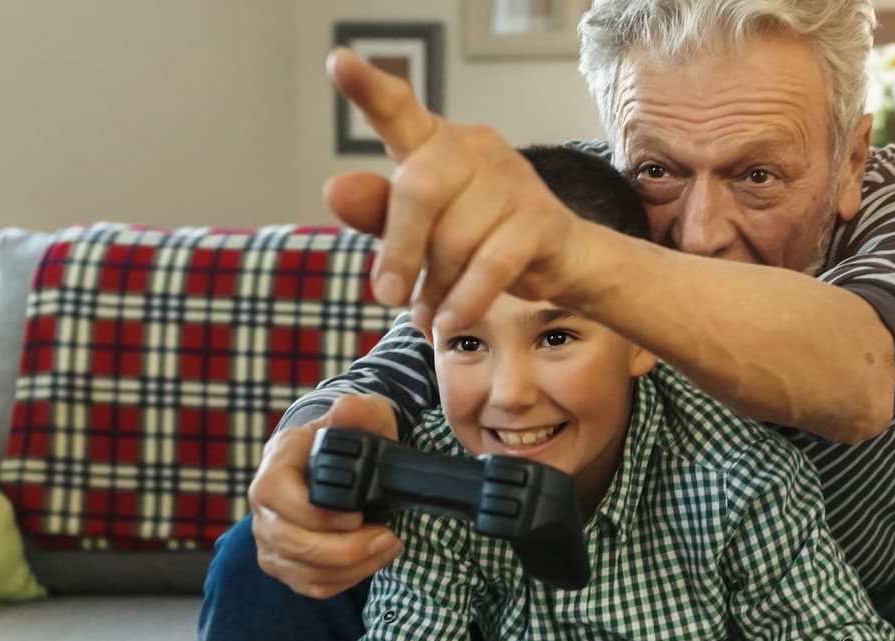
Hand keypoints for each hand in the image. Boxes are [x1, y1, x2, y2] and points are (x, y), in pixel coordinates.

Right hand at [246, 393, 401, 597]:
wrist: (339, 464)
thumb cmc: (349, 440)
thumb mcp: (362, 418)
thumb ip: (359, 412)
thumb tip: (349, 408)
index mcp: (276, 465)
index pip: (277, 497)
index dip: (317, 515)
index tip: (358, 517)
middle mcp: (263, 504)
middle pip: (290, 543)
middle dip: (344, 550)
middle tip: (386, 538)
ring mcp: (269, 536)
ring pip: (302, 570)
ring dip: (352, 567)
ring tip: (386, 546)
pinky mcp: (283, 562)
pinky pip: (310, 585)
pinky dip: (346, 580)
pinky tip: (369, 560)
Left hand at [321, 48, 594, 339]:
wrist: (559, 261)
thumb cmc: (476, 239)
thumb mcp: (419, 231)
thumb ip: (377, 213)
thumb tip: (335, 190)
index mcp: (435, 142)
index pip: (398, 109)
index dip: (368, 89)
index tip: (340, 64)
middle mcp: (475, 148)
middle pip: (419, 190)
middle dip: (400, 251)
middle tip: (388, 296)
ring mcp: (513, 180)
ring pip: (455, 239)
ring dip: (436, 288)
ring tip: (430, 312)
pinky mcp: (540, 219)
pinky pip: (491, 266)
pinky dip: (464, 301)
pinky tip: (450, 321)